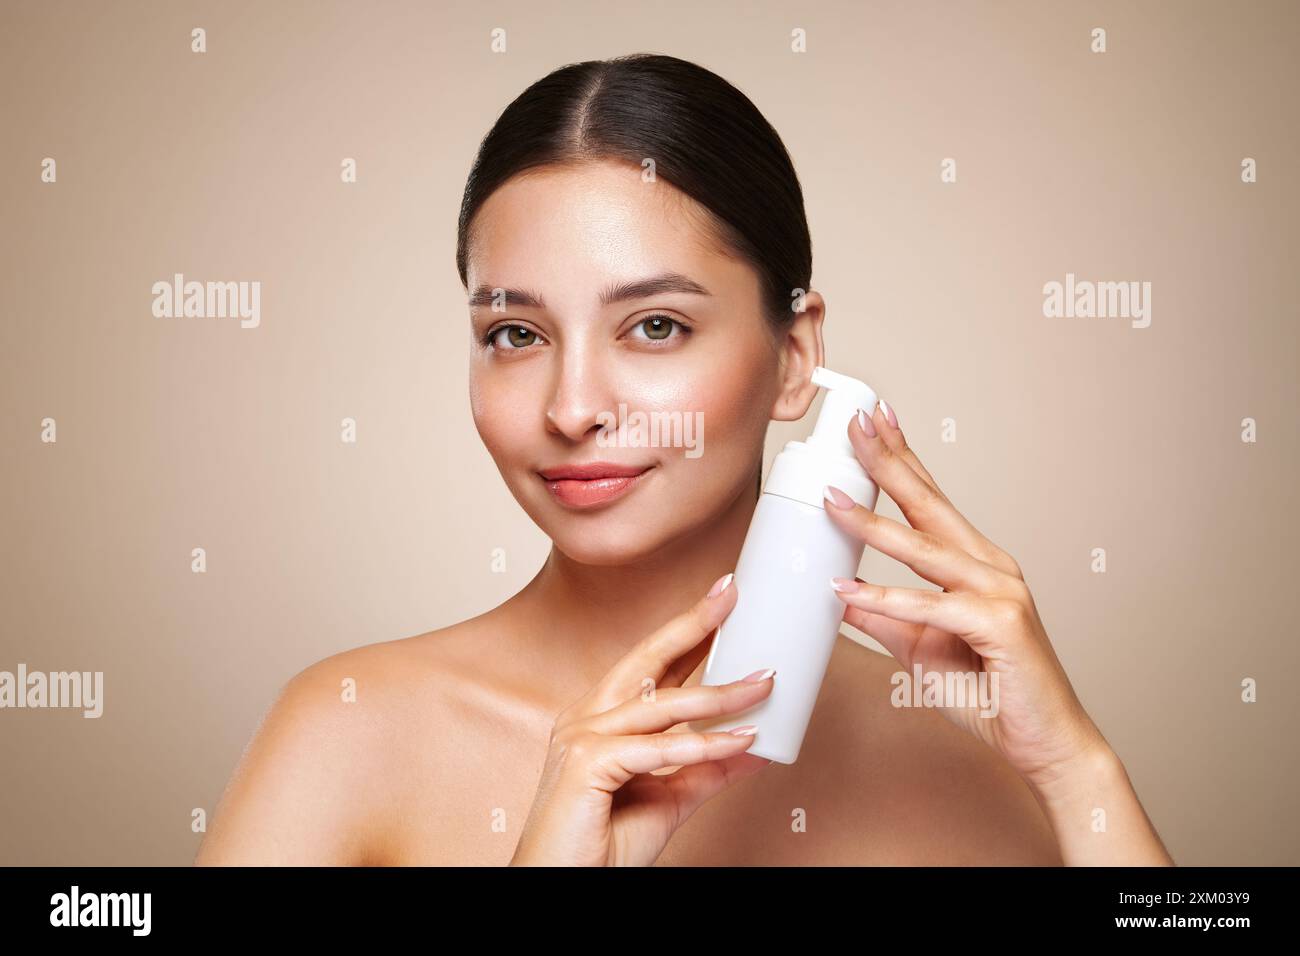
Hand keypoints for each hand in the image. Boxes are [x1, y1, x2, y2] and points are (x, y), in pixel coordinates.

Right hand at [510, 573, 773, 865]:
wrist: (562, 889)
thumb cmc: (601, 847)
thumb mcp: (668, 799)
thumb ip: (705, 770)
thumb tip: (754, 748)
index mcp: (599, 719)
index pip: (649, 665)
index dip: (687, 631)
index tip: (722, 601)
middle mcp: (586, 718)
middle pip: (646, 659)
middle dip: (692, 624)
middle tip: (732, 594)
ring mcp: (582, 736)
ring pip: (662, 704)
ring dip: (720, 695)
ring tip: (764, 685)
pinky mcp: (587, 762)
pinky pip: (660, 748)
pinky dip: (705, 744)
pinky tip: (740, 739)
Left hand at [824, 399, 1172, 863]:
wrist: (1041, 741)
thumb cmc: (990, 692)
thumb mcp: (919, 648)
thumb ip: (884, 618)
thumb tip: (838, 595)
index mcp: (975, 564)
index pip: (929, 502)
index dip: (899, 461)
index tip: (870, 425)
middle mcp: (991, 567)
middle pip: (929, 505)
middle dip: (889, 461)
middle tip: (856, 424)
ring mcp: (1000, 591)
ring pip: (925, 550)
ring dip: (873, 525)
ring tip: (833, 500)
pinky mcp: (999, 624)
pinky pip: (930, 607)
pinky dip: (885, 599)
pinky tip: (846, 590)